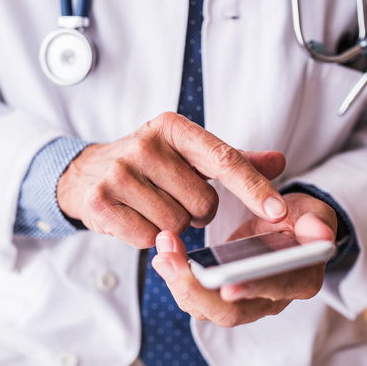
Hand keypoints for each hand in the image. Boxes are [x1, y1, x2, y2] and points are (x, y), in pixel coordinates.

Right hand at [57, 112, 287, 247]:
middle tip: (175, 198)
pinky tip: (135, 218)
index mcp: (173, 127)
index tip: (279, 210)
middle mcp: (145, 145)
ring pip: (176, 225)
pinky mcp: (101, 201)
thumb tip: (278, 162)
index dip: (254, 187)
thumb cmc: (149, 166)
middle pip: (203, 203)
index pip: (224, 159)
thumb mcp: (189, 155)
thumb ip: (233, 160)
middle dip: (197, 212)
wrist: (87, 173)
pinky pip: (148, 238)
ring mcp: (119, 173)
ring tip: (154, 206)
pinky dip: (148, 237)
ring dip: (173, 227)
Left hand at [151, 192, 336, 327]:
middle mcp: (270, 300)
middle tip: (170, 262)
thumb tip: (320, 233)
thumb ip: (316, 221)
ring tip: (162, 254)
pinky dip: (177, 279)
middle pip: (232, 312)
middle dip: (197, 290)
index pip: (277, 290)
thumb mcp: (312, 212)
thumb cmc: (299, 219)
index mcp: (300, 280)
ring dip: (180, 284)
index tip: (228, 286)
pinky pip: (196, 299)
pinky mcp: (221, 297)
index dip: (253, 289)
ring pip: (207, 309)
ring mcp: (244, 303)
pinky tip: (164, 255)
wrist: (284, 227)